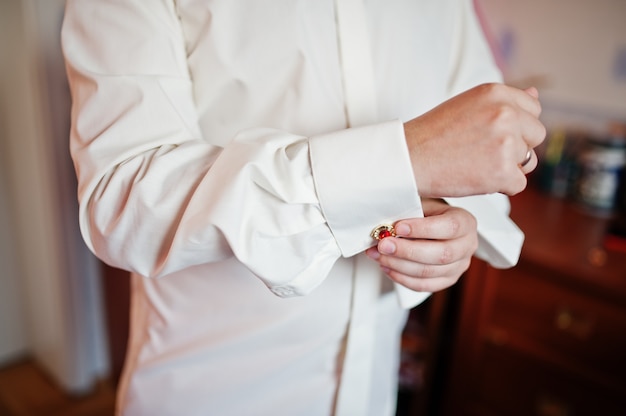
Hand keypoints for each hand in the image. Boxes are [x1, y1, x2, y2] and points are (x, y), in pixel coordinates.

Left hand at [365, 199, 477, 292]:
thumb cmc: (426, 211)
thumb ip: (411, 211)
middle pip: (441, 255)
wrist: (433, 224)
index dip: (422, 229)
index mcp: (465, 222)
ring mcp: (459, 266)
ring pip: (429, 273)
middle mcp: (467, 246)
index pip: (449, 227)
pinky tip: (386, 267)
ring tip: (378, 255)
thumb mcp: (423, 203)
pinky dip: (402, 277)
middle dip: (407, 251)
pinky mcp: (447, 280)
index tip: (398, 227)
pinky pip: (423, 285)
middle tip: (383, 245)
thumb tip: (387, 226)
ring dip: (399, 265)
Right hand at [404, 83, 545, 197]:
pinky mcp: (502, 171)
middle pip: (536, 135)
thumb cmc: (432, 134)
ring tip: (476, 165)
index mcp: (495, 92)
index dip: (516, 127)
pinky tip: (475, 179)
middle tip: (483, 154)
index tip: (491, 136)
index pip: (533, 110)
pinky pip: (518, 185)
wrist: (407, 160)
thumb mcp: (467, 105)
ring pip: (529, 161)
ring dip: (509, 168)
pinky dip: (500, 188)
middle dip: (517, 147)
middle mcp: (505, 113)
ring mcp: (505, 142)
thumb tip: (536, 94)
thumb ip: (503, 102)